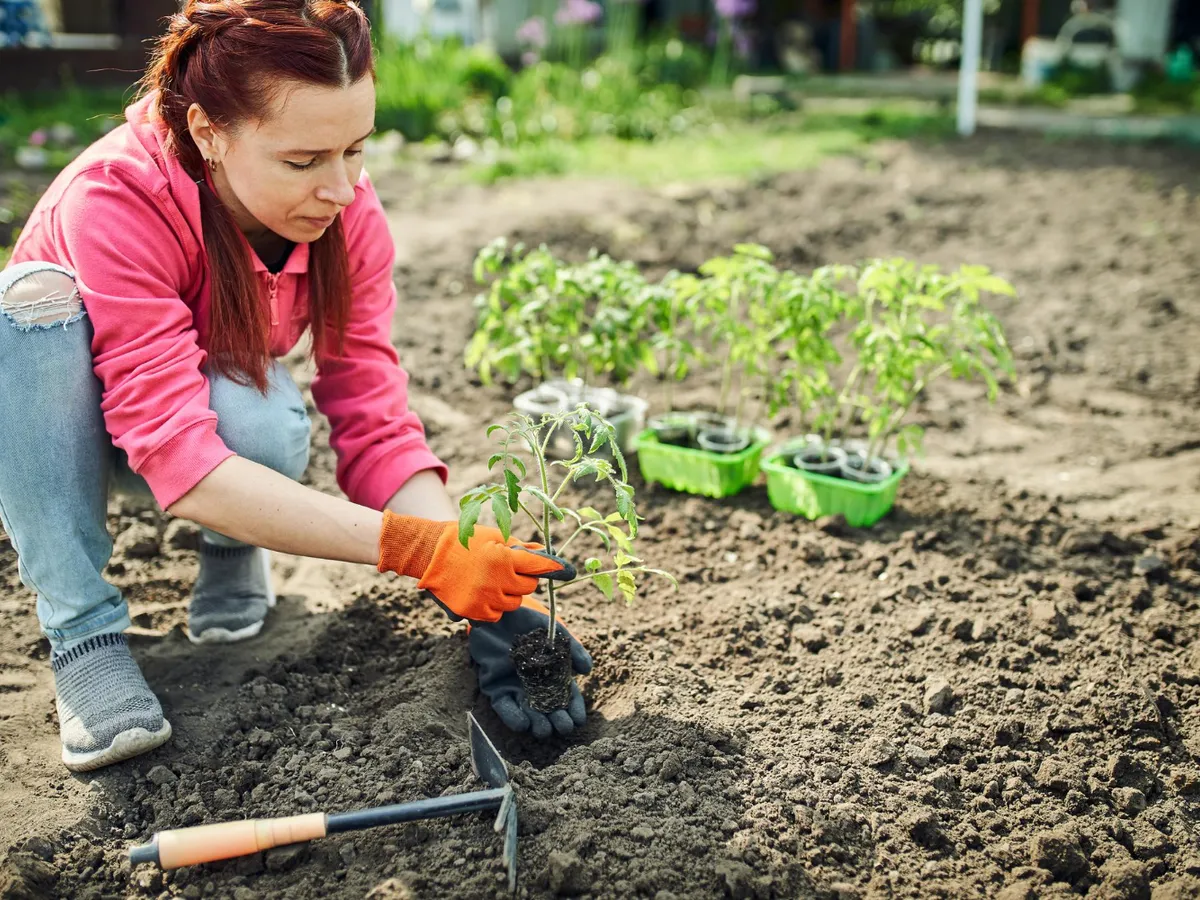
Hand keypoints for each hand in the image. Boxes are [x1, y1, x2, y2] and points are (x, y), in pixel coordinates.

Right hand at [377, 511, 573, 621]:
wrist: (429, 554)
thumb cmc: (464, 540)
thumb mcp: (494, 536)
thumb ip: (521, 547)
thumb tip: (544, 552)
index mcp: (504, 558)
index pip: (539, 567)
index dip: (555, 568)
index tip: (568, 570)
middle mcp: (497, 581)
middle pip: (528, 587)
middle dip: (524, 578)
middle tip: (509, 569)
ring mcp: (485, 599)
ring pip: (514, 603)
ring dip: (509, 593)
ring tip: (493, 579)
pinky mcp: (473, 612)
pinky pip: (497, 614)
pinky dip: (494, 605)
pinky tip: (482, 591)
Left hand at [468, 599, 592, 738]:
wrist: (497, 612)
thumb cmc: (528, 621)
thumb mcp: (554, 632)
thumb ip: (572, 649)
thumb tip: (587, 670)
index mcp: (552, 674)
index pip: (566, 697)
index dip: (574, 709)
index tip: (579, 719)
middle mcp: (534, 685)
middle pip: (549, 709)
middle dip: (557, 720)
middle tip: (564, 726)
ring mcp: (515, 688)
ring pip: (528, 713)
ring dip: (537, 724)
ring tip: (546, 730)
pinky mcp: (495, 688)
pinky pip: (504, 707)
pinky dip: (513, 717)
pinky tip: (523, 724)